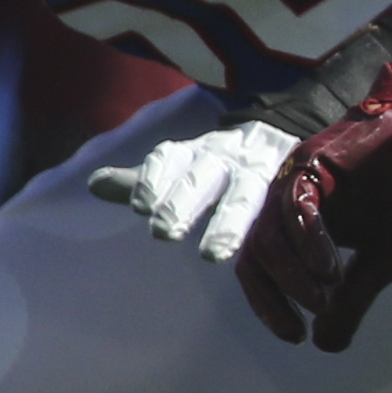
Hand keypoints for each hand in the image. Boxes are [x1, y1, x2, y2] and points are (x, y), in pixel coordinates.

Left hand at [90, 117, 300, 263]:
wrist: (284, 138)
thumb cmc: (222, 166)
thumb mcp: (183, 166)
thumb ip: (145, 180)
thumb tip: (95, 185)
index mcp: (198, 150)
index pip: (171, 158)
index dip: (155, 179)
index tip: (141, 207)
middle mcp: (230, 156)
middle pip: (204, 176)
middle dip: (184, 203)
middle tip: (165, 232)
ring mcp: (265, 169)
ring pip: (245, 192)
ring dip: (228, 223)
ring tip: (213, 254)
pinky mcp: (296, 185)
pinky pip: (290, 204)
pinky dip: (285, 224)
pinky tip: (275, 249)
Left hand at [235, 62, 391, 351]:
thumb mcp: (381, 261)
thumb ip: (352, 300)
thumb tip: (326, 345)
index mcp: (295, 227)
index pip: (263, 272)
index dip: (271, 307)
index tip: (296, 336)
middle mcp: (284, 204)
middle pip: (255, 258)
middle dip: (273, 298)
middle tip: (301, 326)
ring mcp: (293, 182)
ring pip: (269, 237)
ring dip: (292, 276)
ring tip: (325, 301)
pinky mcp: (310, 164)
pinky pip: (296, 209)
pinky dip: (309, 243)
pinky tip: (330, 270)